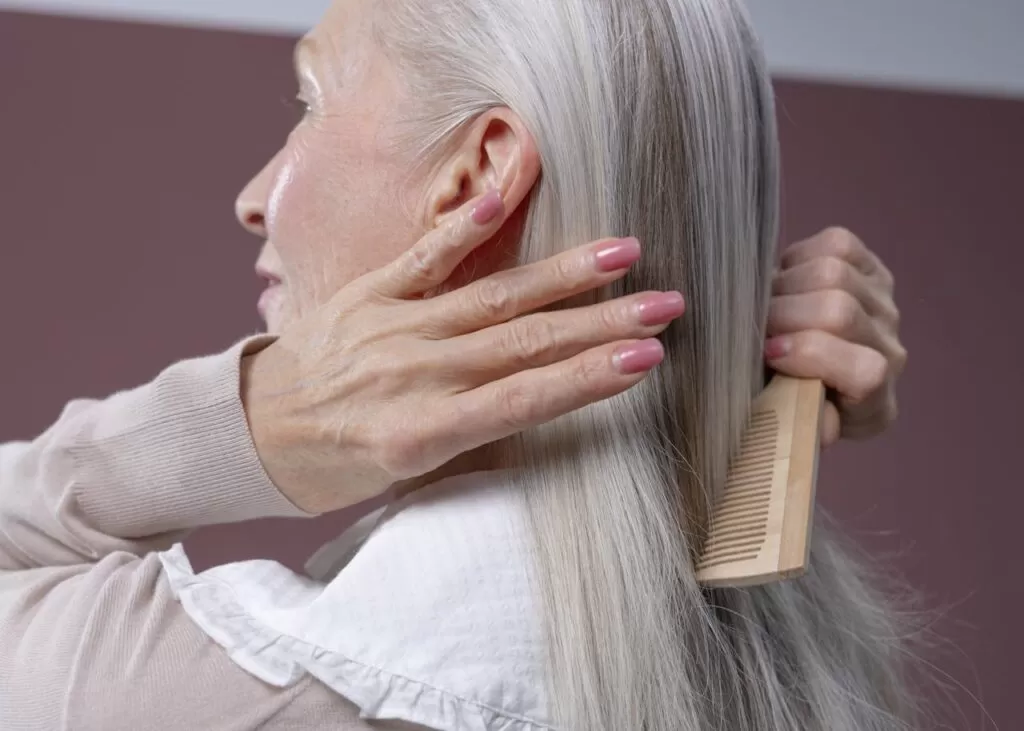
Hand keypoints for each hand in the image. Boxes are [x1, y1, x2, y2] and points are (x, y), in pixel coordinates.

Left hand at [240, 191, 684, 513]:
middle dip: (602, 323)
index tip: (647, 359)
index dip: (589, 379)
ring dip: (561, 274)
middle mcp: (414, 374)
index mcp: (424, 432)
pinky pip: (422, 257)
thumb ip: (470, 430)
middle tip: (665, 304)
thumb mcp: (407, 472)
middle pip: (524, 342)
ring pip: (491, 296)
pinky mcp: (367, 293)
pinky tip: (504, 200)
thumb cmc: (339, 465)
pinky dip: (464, 229)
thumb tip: (539, 394)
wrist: (255, 432)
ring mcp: (392, 327)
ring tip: (621, 252)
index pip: (525, 399)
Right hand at [764, 227, 906, 446]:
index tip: (769, 354)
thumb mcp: (788, 427)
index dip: (813, 355)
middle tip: (754, 327)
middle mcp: (890, 352)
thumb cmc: (788, 402)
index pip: (865, 371)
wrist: (803, 372)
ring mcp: (885, 307)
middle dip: (782, 315)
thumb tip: (815, 428)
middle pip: (839, 312)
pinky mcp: (871, 269)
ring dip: (784, 286)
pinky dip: (797, 259)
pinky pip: (836, 245)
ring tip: (765, 306)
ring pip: (833, 272)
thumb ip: (798, 426)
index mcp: (873, 404)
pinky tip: (784, 283)